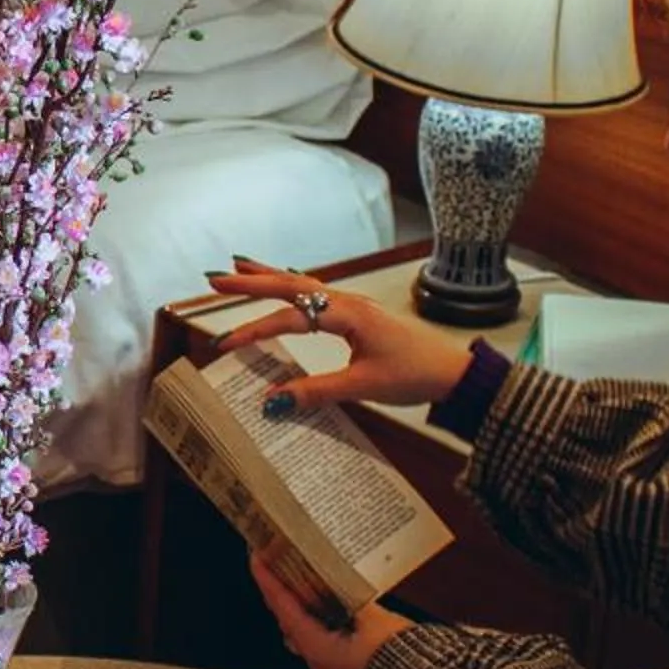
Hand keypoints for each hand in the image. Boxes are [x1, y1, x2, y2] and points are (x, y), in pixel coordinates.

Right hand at [208, 270, 475, 415]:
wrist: (454, 372)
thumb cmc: (415, 374)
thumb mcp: (364, 386)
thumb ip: (316, 392)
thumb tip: (273, 400)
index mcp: (349, 314)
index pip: (290, 317)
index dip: (254, 330)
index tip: (225, 344)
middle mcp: (348, 302)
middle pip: (291, 285)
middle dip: (251, 281)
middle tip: (214, 278)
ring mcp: (353, 306)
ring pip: (303, 284)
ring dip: (270, 277)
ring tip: (238, 267)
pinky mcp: (357, 315)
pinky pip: (316, 293)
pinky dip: (292, 286)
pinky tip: (284, 282)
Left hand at [249, 551, 409, 668]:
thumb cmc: (398, 659)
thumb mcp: (373, 617)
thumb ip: (353, 597)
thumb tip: (341, 582)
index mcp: (317, 648)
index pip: (282, 608)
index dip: (268, 581)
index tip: (257, 559)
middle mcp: (317, 661)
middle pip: (288, 620)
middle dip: (282, 592)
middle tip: (278, 564)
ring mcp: (329, 666)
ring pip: (303, 631)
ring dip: (300, 606)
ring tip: (301, 579)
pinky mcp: (343, 667)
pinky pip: (321, 639)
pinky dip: (318, 619)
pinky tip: (329, 605)